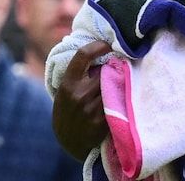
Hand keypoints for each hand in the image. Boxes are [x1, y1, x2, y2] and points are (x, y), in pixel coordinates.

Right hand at [52, 41, 113, 159]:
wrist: (69, 139)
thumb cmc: (68, 108)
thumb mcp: (65, 88)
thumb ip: (78, 73)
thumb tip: (98, 50)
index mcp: (68, 83)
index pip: (83, 55)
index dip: (97, 46)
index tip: (106, 45)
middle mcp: (79, 95)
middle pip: (104, 71)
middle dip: (110, 67)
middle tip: (117, 64)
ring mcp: (91, 109)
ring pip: (113, 85)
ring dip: (117, 81)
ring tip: (118, 80)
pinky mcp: (102, 122)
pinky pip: (116, 101)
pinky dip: (119, 96)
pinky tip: (120, 96)